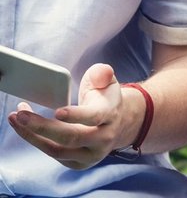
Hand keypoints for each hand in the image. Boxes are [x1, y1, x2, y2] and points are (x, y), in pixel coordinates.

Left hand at [8, 63, 136, 168]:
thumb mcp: (108, 82)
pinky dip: (36, 142)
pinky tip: (25, 130)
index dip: (76, 115)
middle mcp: (103, 138)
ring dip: (33, 136)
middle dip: (43, 127)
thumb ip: (102, 74)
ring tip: (17, 120)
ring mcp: (91, 154)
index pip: (94, 117)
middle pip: (71, 137)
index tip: (56, 111)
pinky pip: (53, 155)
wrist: (118, 124)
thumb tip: (103, 73)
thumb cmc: (106, 99)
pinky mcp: (78, 163)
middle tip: (22, 114)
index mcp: (111, 114)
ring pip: (57, 150)